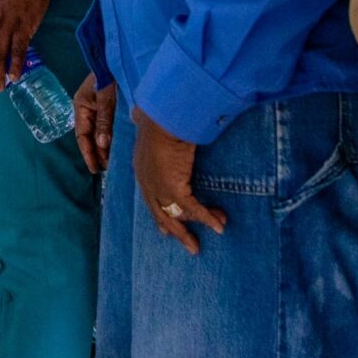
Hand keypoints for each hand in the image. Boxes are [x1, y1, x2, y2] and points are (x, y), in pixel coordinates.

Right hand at [73, 77, 117, 175]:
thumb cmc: (109, 75)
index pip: (82, 136)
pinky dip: (110, 136)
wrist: (116, 57)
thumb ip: (104, 121)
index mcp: (81, 106)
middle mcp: (87, 109)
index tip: (95, 169)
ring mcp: (97, 107)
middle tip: (107, 169)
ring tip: (112, 162)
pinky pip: (106, 125)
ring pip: (98, 132)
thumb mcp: (106, 98)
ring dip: (104, 146)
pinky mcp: (107, 105)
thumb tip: (102, 145)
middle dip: (97, 153)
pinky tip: (117, 145)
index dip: (88, 153)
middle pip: (89, 136)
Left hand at [131, 106, 225, 252]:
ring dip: (197, 226)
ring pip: (178, 216)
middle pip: (162, 214)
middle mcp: (147, 182)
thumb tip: (138, 113)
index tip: (166, 229)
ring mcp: (159, 188)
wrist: (162, 116)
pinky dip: (207, 218)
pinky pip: (194, 209)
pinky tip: (219, 226)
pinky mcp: (174, 188)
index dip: (160, 214)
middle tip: (191, 245)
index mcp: (141, 168)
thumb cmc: (157, 117)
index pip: (151, 198)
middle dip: (177, 231)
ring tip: (215, 231)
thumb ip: (143, 124)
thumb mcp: (146, 124)